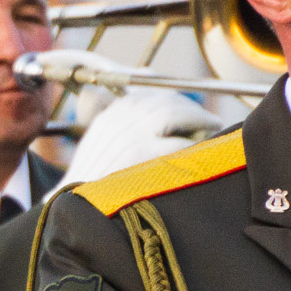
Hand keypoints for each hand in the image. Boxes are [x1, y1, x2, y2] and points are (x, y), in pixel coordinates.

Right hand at [60, 88, 222, 188]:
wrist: (78, 211)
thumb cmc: (92, 183)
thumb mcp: (99, 146)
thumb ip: (119, 118)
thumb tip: (147, 78)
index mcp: (107, 117)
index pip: (147, 94)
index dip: (175, 98)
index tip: (190, 109)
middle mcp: (117, 121)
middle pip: (164, 101)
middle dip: (192, 108)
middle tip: (209, 121)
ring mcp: (128, 136)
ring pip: (174, 114)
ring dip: (199, 120)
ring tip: (212, 130)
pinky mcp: (140, 155)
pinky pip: (178, 142)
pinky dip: (193, 144)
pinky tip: (201, 152)